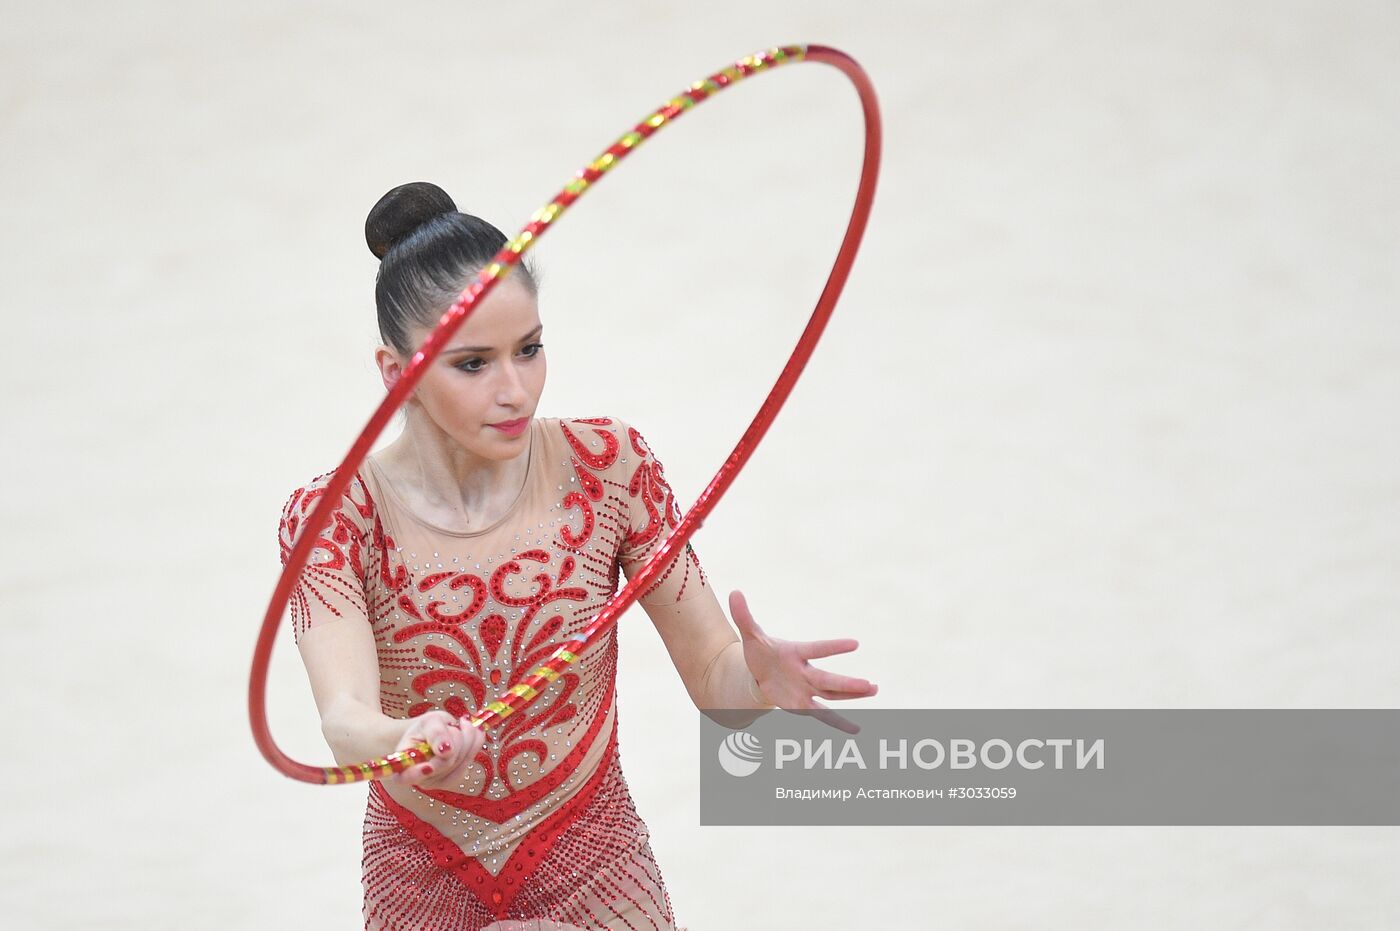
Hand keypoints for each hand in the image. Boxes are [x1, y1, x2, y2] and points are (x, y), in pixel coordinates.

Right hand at [391, 710, 485, 788]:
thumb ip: (435, 733)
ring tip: (459, 726)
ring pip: (462, 760)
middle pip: (445, 762)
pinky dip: (474, 743)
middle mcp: (420, 780)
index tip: (428, 767)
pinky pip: (471, 760)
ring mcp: (438, 782)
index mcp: (403, 766)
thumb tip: (446, 750)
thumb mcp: (427, 722)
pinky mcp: (455, 779)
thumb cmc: (425, 729)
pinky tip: (468, 732)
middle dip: (454, 738)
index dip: (417, 774)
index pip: (406, 777)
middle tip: (451, 725)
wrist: (432, 733)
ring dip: (466, 737)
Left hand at [729, 589, 877, 734]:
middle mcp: (806, 672)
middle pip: (828, 680)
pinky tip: (855, 730)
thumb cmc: (760, 651)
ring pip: (831, 696)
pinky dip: (836, 723)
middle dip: (848, 684)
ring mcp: (805, 689)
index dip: (834, 647)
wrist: (758, 672)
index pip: (817, 649)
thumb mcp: (750, 635)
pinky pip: (820, 715)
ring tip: (874, 692)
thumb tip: (734, 593)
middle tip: (871, 685)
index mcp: (797, 653)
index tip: (855, 643)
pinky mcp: (801, 705)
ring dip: (851, 696)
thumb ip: (744, 616)